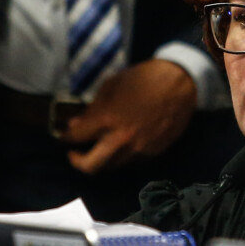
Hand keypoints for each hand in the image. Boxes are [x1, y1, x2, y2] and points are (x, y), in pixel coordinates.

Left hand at [62, 60, 197, 173]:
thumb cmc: (143, 78)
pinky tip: (121, 143)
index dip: (66, 138)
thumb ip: (92, 109)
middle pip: (90, 167)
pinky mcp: (152, 153)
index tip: (65, 137)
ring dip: (101, 159)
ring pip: (111, 167)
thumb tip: (75, 125)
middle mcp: (121, 140)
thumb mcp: (111, 86)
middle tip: (75, 153)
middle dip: (77, 161)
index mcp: (107, 119)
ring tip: (99, 147)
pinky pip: (130, 161)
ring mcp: (138, 150)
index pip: (76, 138)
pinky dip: (120, 156)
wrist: (179, 83)